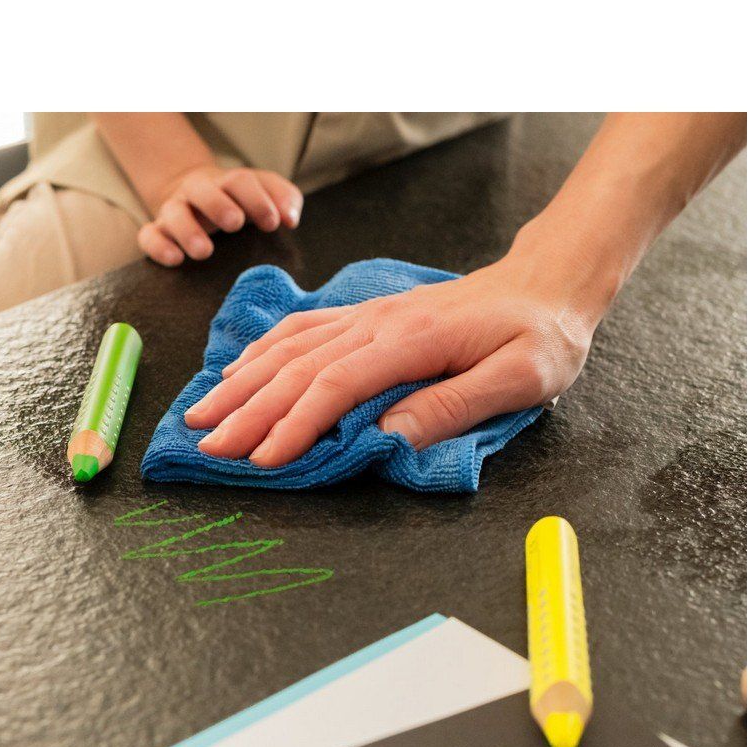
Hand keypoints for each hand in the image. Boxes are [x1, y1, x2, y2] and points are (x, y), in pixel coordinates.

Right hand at [138, 164, 303, 266]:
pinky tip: (175, 260)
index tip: (272, 222)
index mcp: (228, 184)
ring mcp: (176, 211)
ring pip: (174, 213)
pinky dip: (159, 246)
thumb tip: (291, 218)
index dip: (257, 199)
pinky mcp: (158, 231)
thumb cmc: (240, 202)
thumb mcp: (265, 194)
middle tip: (235, 223)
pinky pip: (149, 235)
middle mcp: (199, 193)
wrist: (196, 197)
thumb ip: (284, 199)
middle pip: (204, 190)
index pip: (241, 182)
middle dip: (219, 205)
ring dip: (188, 231)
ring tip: (205, 252)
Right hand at [185, 236, 608, 465]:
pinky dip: (265, 350)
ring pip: (291, 347)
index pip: (336, 385)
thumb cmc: (540, 335)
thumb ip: (451, 406)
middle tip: (207, 446)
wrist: (546, 284)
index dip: (294, 424)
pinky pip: (305, 328)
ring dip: (244, 381)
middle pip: (299, 368)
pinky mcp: (369, 316)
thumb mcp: (518, 379)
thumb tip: (387, 438)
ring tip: (204, 412)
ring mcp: (369, 315)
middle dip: (249, 410)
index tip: (262, 460)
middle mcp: (378, 323)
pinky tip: (240, 368)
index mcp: (412, 340)